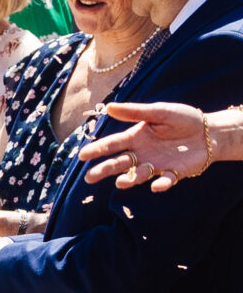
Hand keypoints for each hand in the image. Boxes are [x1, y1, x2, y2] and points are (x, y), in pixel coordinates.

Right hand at [79, 100, 216, 189]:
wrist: (210, 132)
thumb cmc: (183, 119)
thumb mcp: (160, 112)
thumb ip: (135, 112)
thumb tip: (109, 107)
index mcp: (136, 137)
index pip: (112, 144)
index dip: (97, 150)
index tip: (82, 155)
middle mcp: (142, 154)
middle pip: (118, 163)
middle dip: (103, 170)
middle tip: (89, 178)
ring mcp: (156, 165)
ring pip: (137, 174)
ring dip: (130, 179)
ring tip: (122, 182)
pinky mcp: (173, 173)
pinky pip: (165, 181)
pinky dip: (161, 184)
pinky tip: (158, 185)